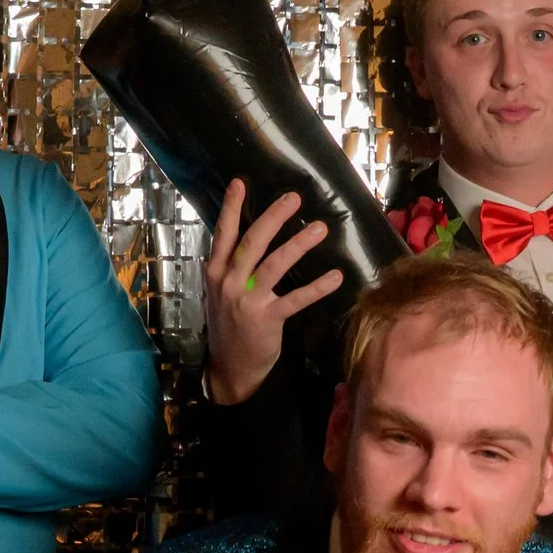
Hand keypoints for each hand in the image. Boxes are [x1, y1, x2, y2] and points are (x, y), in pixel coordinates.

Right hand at [204, 180, 342, 405]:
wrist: (230, 369)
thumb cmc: (229, 327)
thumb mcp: (219, 293)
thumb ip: (229, 267)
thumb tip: (245, 235)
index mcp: (216, 273)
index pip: (224, 233)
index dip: (232, 207)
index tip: (240, 182)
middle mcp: (229, 282)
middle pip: (253, 241)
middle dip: (274, 216)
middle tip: (294, 198)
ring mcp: (247, 301)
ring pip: (275, 264)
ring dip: (299, 244)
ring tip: (320, 228)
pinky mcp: (267, 319)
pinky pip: (296, 299)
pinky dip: (318, 287)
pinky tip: (336, 276)